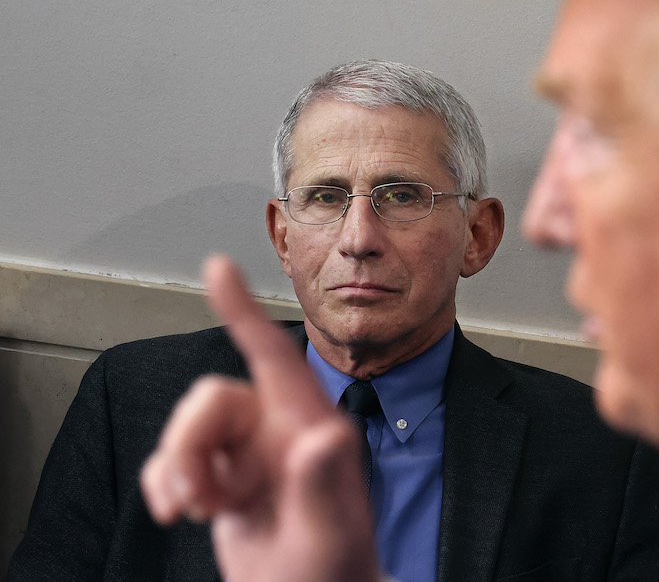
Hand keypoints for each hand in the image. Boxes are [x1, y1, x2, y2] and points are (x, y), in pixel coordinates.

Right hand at [140, 256, 378, 581]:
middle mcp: (278, 431)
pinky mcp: (222, 475)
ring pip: (186, 428)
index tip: (219, 267)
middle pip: (209, 399)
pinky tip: (182, 511)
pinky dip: (164, 484)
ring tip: (203, 511)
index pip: (273, 357)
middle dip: (190, 446)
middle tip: (204, 499)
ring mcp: (249, 453)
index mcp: (310, 429)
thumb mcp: (329, 534)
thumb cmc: (335, 572)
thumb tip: (324, 438)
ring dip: (179, 471)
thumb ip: (323, 486)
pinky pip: (171, 458)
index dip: (244, 311)